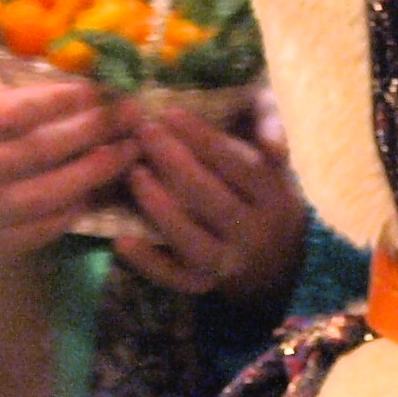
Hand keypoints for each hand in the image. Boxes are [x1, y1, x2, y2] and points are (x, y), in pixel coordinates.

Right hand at [0, 40, 139, 252]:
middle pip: (36, 152)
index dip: (55, 102)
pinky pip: (31, 233)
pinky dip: (67, 214)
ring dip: (92, 173)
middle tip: (131, 113)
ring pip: (40, 196)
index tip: (95, 89)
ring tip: (127, 151)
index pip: (12, 115)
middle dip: (91, 130)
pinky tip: (94, 192)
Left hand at [117, 105, 306, 301]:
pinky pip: (174, 278)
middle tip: (143, 132)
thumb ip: (273, 125)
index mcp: (274, 195)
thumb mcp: (275, 148)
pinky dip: (148, 261)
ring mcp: (228, 262)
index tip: (170, 113)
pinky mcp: (203, 284)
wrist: (275, 252)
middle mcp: (254, 233)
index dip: (205, 139)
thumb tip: (273, 143)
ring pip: (192, 241)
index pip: (241, 166)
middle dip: (174, 163)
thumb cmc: (264, 182)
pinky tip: (122, 237)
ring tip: (132, 172)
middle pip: (213, 200)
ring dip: (159, 208)